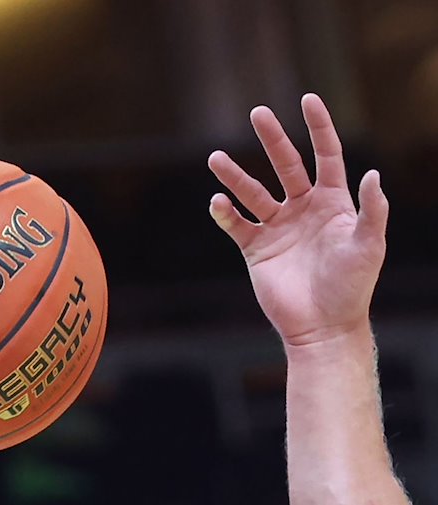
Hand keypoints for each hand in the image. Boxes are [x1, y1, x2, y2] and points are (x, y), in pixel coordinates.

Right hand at [207, 94, 388, 343]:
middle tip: (258, 113)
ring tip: (215, 158)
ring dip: (234, 175)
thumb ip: (372, 211)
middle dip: (272, 138)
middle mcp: (303, 209)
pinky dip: (225, 213)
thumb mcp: (369, 247)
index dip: (319, 128)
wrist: (322, 327)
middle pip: (286, 165)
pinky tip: (218, 203)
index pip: (326, 155)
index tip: (307, 100)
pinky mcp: (256, 248)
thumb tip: (373, 174)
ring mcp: (278, 227)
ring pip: (253, 192)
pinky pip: (236, 224)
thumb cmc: (352, 288)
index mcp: (333, 203)